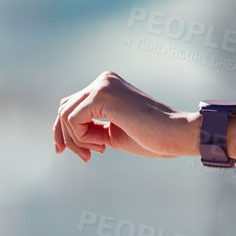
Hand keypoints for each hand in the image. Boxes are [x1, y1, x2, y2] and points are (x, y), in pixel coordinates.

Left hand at [53, 70, 197, 161]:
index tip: (70, 152)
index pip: (70, 105)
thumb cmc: (150, 136)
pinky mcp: (103, 96)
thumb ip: (90, 125)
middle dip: (67, 137)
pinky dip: (83, 138)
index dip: (64, 131)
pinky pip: (73, 120)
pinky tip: (103, 143)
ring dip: (77, 140)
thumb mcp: (111, 131)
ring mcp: (103, 85)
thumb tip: (60, 131)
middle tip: (86, 156)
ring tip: (100, 149)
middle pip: (63, 109)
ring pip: (65, 116)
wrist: (175, 135)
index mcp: (108, 85)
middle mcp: (104, 79)